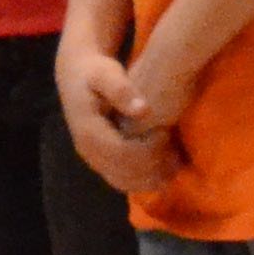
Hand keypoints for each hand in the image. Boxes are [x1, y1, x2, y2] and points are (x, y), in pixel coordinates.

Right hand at [56, 32, 169, 197]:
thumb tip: (143, 109)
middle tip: (177, 154)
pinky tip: (165, 172)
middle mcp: (88, 152)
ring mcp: (93, 160)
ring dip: (151, 179)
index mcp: (88, 133)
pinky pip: (123, 181)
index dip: (148, 149)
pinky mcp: (101, 162)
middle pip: (124, 172)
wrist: (76, 77)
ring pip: (124, 182)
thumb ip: (121, 89)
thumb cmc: (94, 72)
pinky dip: (145, 181)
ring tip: (176, 165)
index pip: (122, 153)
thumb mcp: (105, 73)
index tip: (167, 134)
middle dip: (153, 167)